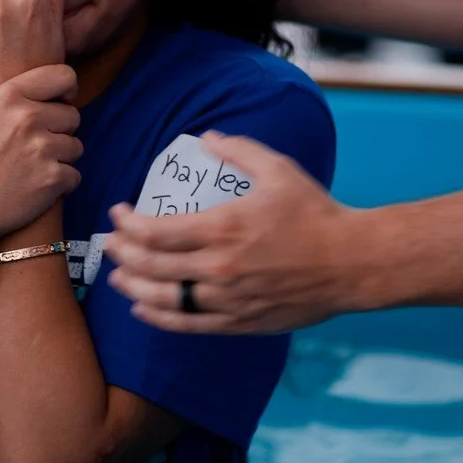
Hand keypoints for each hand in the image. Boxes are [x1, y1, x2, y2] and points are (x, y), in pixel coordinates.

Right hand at [0, 64, 82, 256]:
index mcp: (7, 96)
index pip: (62, 76)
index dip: (68, 88)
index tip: (64, 100)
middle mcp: (28, 118)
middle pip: (72, 116)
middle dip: (60, 131)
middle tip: (39, 147)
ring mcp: (42, 149)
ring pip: (76, 146)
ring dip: (62, 158)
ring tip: (36, 169)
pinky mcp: (53, 179)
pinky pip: (75, 175)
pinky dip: (61, 185)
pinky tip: (39, 189)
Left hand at [104, 131, 357, 333]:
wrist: (352, 262)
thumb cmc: (315, 214)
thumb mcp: (278, 169)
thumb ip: (239, 150)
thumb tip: (208, 138)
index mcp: (224, 227)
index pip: (156, 231)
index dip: (128, 224)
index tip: (118, 214)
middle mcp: (219, 266)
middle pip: (152, 266)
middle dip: (122, 254)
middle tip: (110, 244)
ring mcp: (228, 298)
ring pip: (164, 298)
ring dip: (133, 287)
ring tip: (116, 277)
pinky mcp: (240, 321)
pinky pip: (189, 324)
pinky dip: (160, 318)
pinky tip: (143, 309)